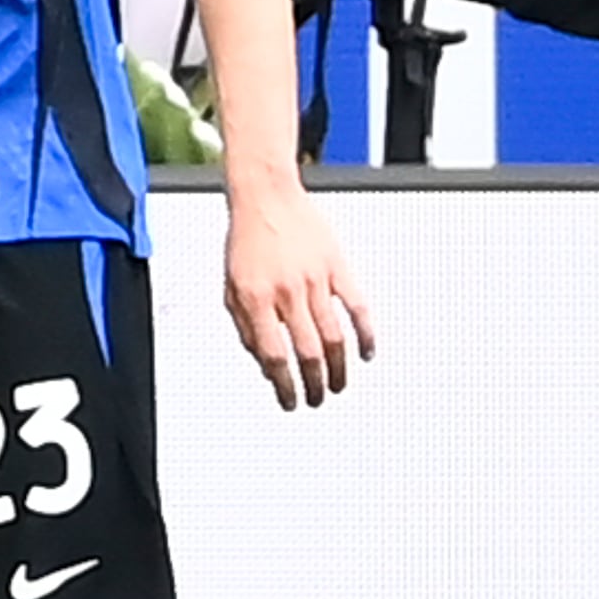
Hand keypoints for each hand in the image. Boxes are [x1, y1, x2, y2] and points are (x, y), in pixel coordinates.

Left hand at [221, 179, 373, 410]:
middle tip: (316, 400)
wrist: (266, 196)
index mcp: (256, 299)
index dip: (285, 386)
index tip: (290, 402)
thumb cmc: (247, 241)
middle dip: (313, 385)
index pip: (275, 357)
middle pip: (307, 353)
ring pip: (334, 337)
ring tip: (338, 386)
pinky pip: (358, 306)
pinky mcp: (337, 266)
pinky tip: (367, 352)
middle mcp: (287, 292)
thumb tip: (266, 365)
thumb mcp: (232, 289)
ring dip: (338, 369)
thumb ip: (246, 329)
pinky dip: (366, 333)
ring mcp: (315, 280)